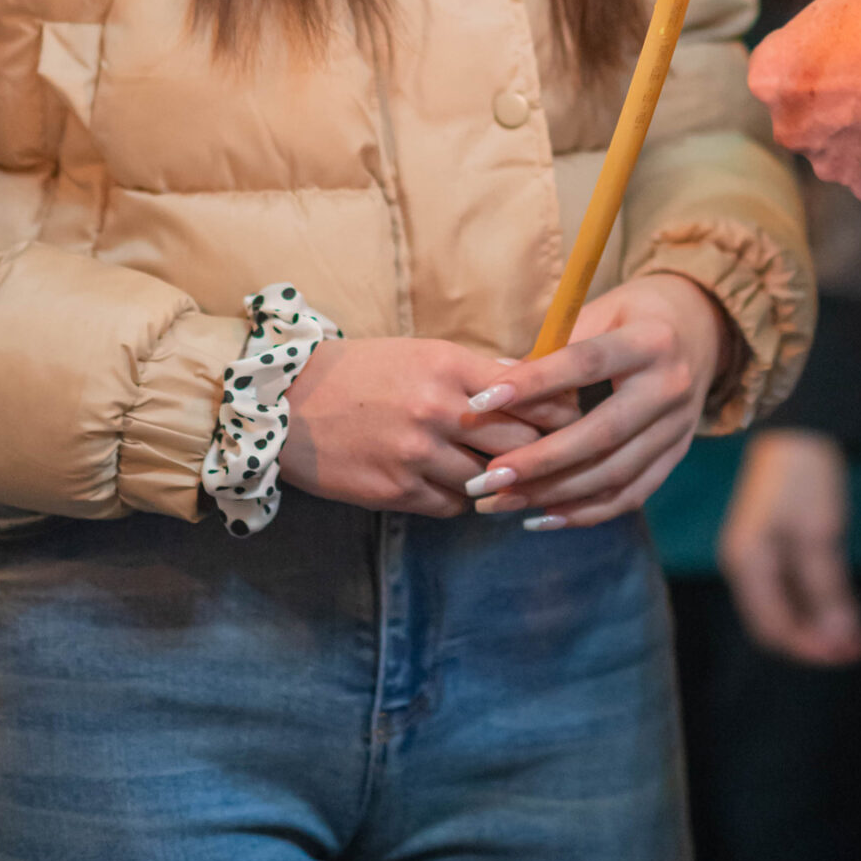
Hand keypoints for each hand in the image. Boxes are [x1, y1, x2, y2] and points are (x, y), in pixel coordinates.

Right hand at [279, 336, 576, 516]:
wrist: (288, 402)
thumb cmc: (362, 371)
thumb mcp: (422, 354)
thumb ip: (477, 371)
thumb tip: (536, 381)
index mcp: (450, 365)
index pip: (530, 394)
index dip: (560, 411)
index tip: (572, 419)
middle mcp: (438, 409)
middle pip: (521, 443)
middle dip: (541, 453)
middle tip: (554, 458)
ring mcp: (416, 454)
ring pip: (487, 480)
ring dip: (494, 480)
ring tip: (493, 472)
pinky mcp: (395, 491)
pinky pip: (451, 506)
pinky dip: (457, 498)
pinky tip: (447, 484)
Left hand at [461, 273, 732, 529]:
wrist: (704, 327)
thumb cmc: (636, 313)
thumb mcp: (603, 308)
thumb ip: (555, 345)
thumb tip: (496, 381)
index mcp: (650, 340)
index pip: (585, 363)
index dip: (533, 384)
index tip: (481, 402)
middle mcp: (670, 387)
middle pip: (602, 432)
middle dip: (540, 460)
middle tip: (488, 477)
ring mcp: (678, 427)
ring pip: (615, 473)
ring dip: (555, 493)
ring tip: (503, 501)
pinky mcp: (677, 454)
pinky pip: (631, 493)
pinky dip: (586, 511)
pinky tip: (542, 516)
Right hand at [718, 429, 860, 665]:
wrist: (798, 425)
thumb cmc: (804, 477)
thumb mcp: (819, 534)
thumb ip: (826, 589)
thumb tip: (840, 637)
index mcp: (747, 565)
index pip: (774, 629)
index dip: (811, 648)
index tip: (849, 651)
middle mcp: (746, 569)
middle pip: (777, 626)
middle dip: (818, 642)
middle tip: (860, 646)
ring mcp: (758, 560)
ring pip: (788, 611)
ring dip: (821, 626)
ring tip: (860, 635)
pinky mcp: (774, 550)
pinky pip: (794, 592)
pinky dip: (819, 605)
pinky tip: (846, 610)